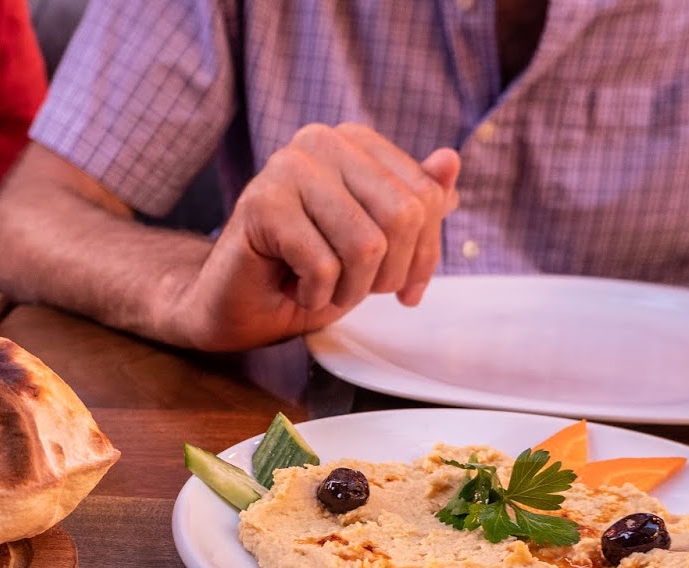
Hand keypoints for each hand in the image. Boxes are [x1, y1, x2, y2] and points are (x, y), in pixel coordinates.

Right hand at [170, 123, 459, 351]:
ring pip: (365, 246)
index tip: (406, 290)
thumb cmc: (308, 273)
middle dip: (389, 275)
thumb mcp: (379, 244)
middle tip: (357, 292)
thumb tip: (450, 160)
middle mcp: (322, 141)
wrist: (238, 304)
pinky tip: (294, 289)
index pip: (427, 196)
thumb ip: (416, 204)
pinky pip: (322, 265)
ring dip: (350, 290)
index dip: (426, 255)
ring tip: (323, 290)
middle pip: (403, 217)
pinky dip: (316, 295)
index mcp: (355, 142)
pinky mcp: (260, 203)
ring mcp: (288, 167)